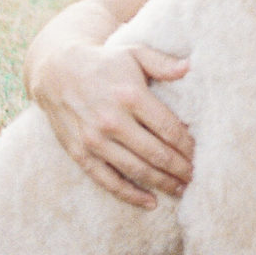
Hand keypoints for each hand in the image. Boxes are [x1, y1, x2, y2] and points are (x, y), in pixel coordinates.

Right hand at [34, 40, 193, 206]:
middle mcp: (112, 121)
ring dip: (162, 183)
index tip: (199, 153)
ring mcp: (95, 140)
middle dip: (180, 168)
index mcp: (130, 96)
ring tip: (181, 189)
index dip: (187, 145)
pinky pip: (108, 181)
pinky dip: (130, 194)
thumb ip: (162, 63)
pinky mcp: (80, 154)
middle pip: (156, 153)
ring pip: (136, 170)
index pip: (168, 128)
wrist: (56, 72)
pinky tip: (150, 202)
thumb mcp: (134, 52)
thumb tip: (190, 67)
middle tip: (195, 176)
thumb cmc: (103, 62)